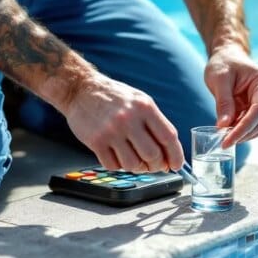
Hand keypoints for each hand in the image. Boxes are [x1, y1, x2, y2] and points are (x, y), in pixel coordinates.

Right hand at [64, 73, 184, 172]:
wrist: (81, 90)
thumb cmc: (114, 97)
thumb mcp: (140, 101)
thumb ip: (155, 124)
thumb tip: (169, 154)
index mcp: (145, 107)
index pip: (168, 137)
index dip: (176, 155)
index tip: (176, 165)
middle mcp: (129, 119)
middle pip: (153, 155)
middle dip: (156, 165)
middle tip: (154, 165)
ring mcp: (111, 131)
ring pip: (134, 164)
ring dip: (138, 167)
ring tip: (135, 160)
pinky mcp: (96, 141)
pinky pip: (114, 166)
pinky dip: (119, 165)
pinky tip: (118, 155)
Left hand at [204, 44, 257, 147]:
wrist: (229, 57)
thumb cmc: (224, 63)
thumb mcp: (219, 79)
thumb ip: (223, 102)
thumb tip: (224, 126)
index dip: (244, 128)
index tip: (227, 141)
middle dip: (242, 134)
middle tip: (222, 142)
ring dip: (242, 134)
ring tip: (224, 136)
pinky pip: (255, 125)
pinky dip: (242, 131)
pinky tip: (229, 131)